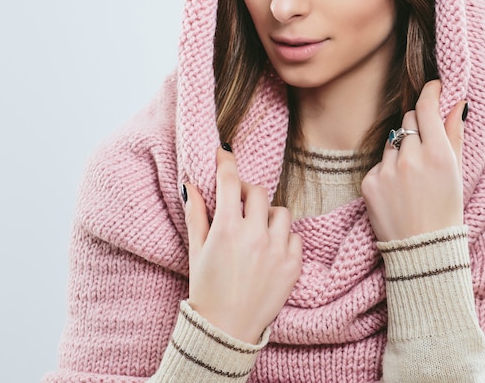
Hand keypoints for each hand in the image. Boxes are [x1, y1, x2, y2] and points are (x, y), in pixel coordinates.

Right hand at [183, 147, 302, 343]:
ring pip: (280, 212)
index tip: (223, 153)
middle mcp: (255, 236)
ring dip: (267, 215)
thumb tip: (190, 184)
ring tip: (255, 230)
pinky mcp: (293, 265)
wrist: (226, 330)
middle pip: (257, 192)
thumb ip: (196, 214)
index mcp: (227, 230)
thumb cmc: (207, 289)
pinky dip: (283, 239)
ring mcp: (277, 250)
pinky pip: (294, 237)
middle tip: (237, 202)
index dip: (226, 163)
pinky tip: (268, 251)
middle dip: (245, 192)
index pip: (229, 182)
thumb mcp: (196, 250)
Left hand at [361, 80, 465, 241]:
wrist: (423, 250)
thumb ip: (454, 134)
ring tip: (412, 177)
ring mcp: (387, 171)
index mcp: (438, 154)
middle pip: (408, 119)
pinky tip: (398, 190)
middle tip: (426, 143)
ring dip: (401, 150)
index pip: (426, 108)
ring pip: (392, 141)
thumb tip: (457, 103)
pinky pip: (378, 164)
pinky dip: (387, 171)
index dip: (430, 92)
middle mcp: (411, 158)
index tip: (433, 87)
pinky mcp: (370, 183)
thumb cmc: (446, 211)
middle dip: (417, 124)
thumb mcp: (457, 172)